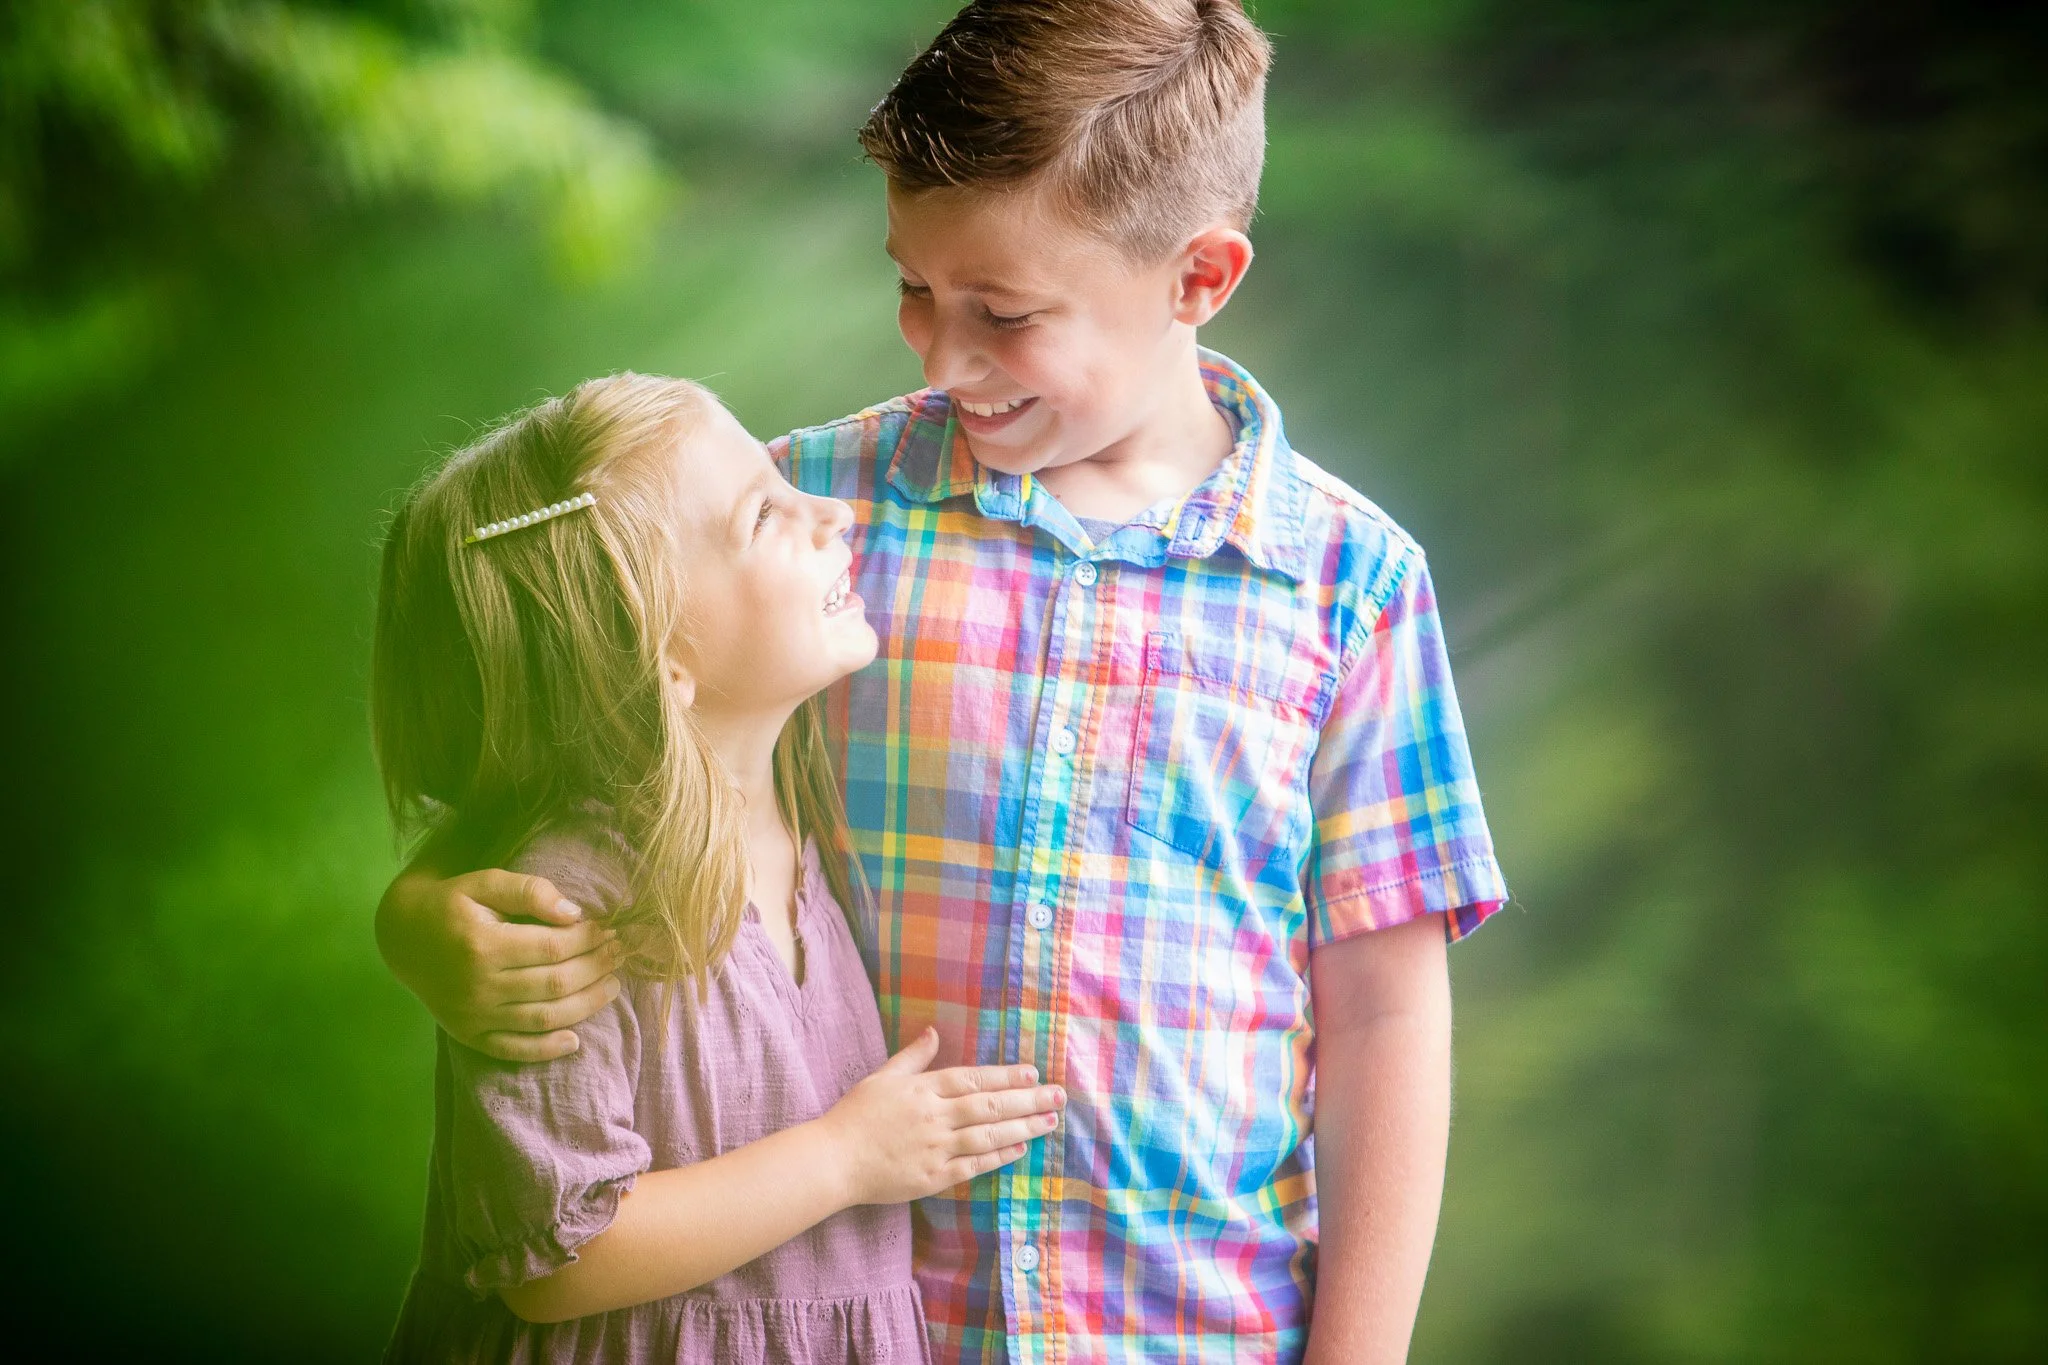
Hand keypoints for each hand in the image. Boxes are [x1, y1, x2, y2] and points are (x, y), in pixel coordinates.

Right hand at [375, 865, 624, 1061]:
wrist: (402, 936)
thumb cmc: (451, 903)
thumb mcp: (483, 882)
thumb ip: (528, 891)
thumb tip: (574, 913)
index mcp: (482, 945)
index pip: (551, 948)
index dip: (587, 940)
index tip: (610, 930)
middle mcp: (478, 986)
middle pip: (553, 984)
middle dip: (595, 968)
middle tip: (620, 955)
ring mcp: (473, 1016)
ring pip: (542, 1019)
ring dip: (585, 1006)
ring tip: (613, 987)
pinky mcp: (469, 1035)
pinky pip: (513, 1050)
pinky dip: (546, 1050)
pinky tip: (576, 1040)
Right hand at [820, 1027, 1066, 1205]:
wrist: (833, 1160)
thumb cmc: (855, 1116)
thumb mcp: (882, 1077)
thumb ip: (914, 1056)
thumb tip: (935, 1031)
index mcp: (924, 1089)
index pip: (973, 1079)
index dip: (1006, 1076)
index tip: (1033, 1072)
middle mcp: (935, 1117)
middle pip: (990, 1106)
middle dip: (1028, 1100)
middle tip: (1058, 1096)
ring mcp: (936, 1149)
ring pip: (988, 1136)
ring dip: (1022, 1128)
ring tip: (1049, 1121)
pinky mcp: (933, 1178)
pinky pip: (973, 1165)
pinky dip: (998, 1157)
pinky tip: (1020, 1149)